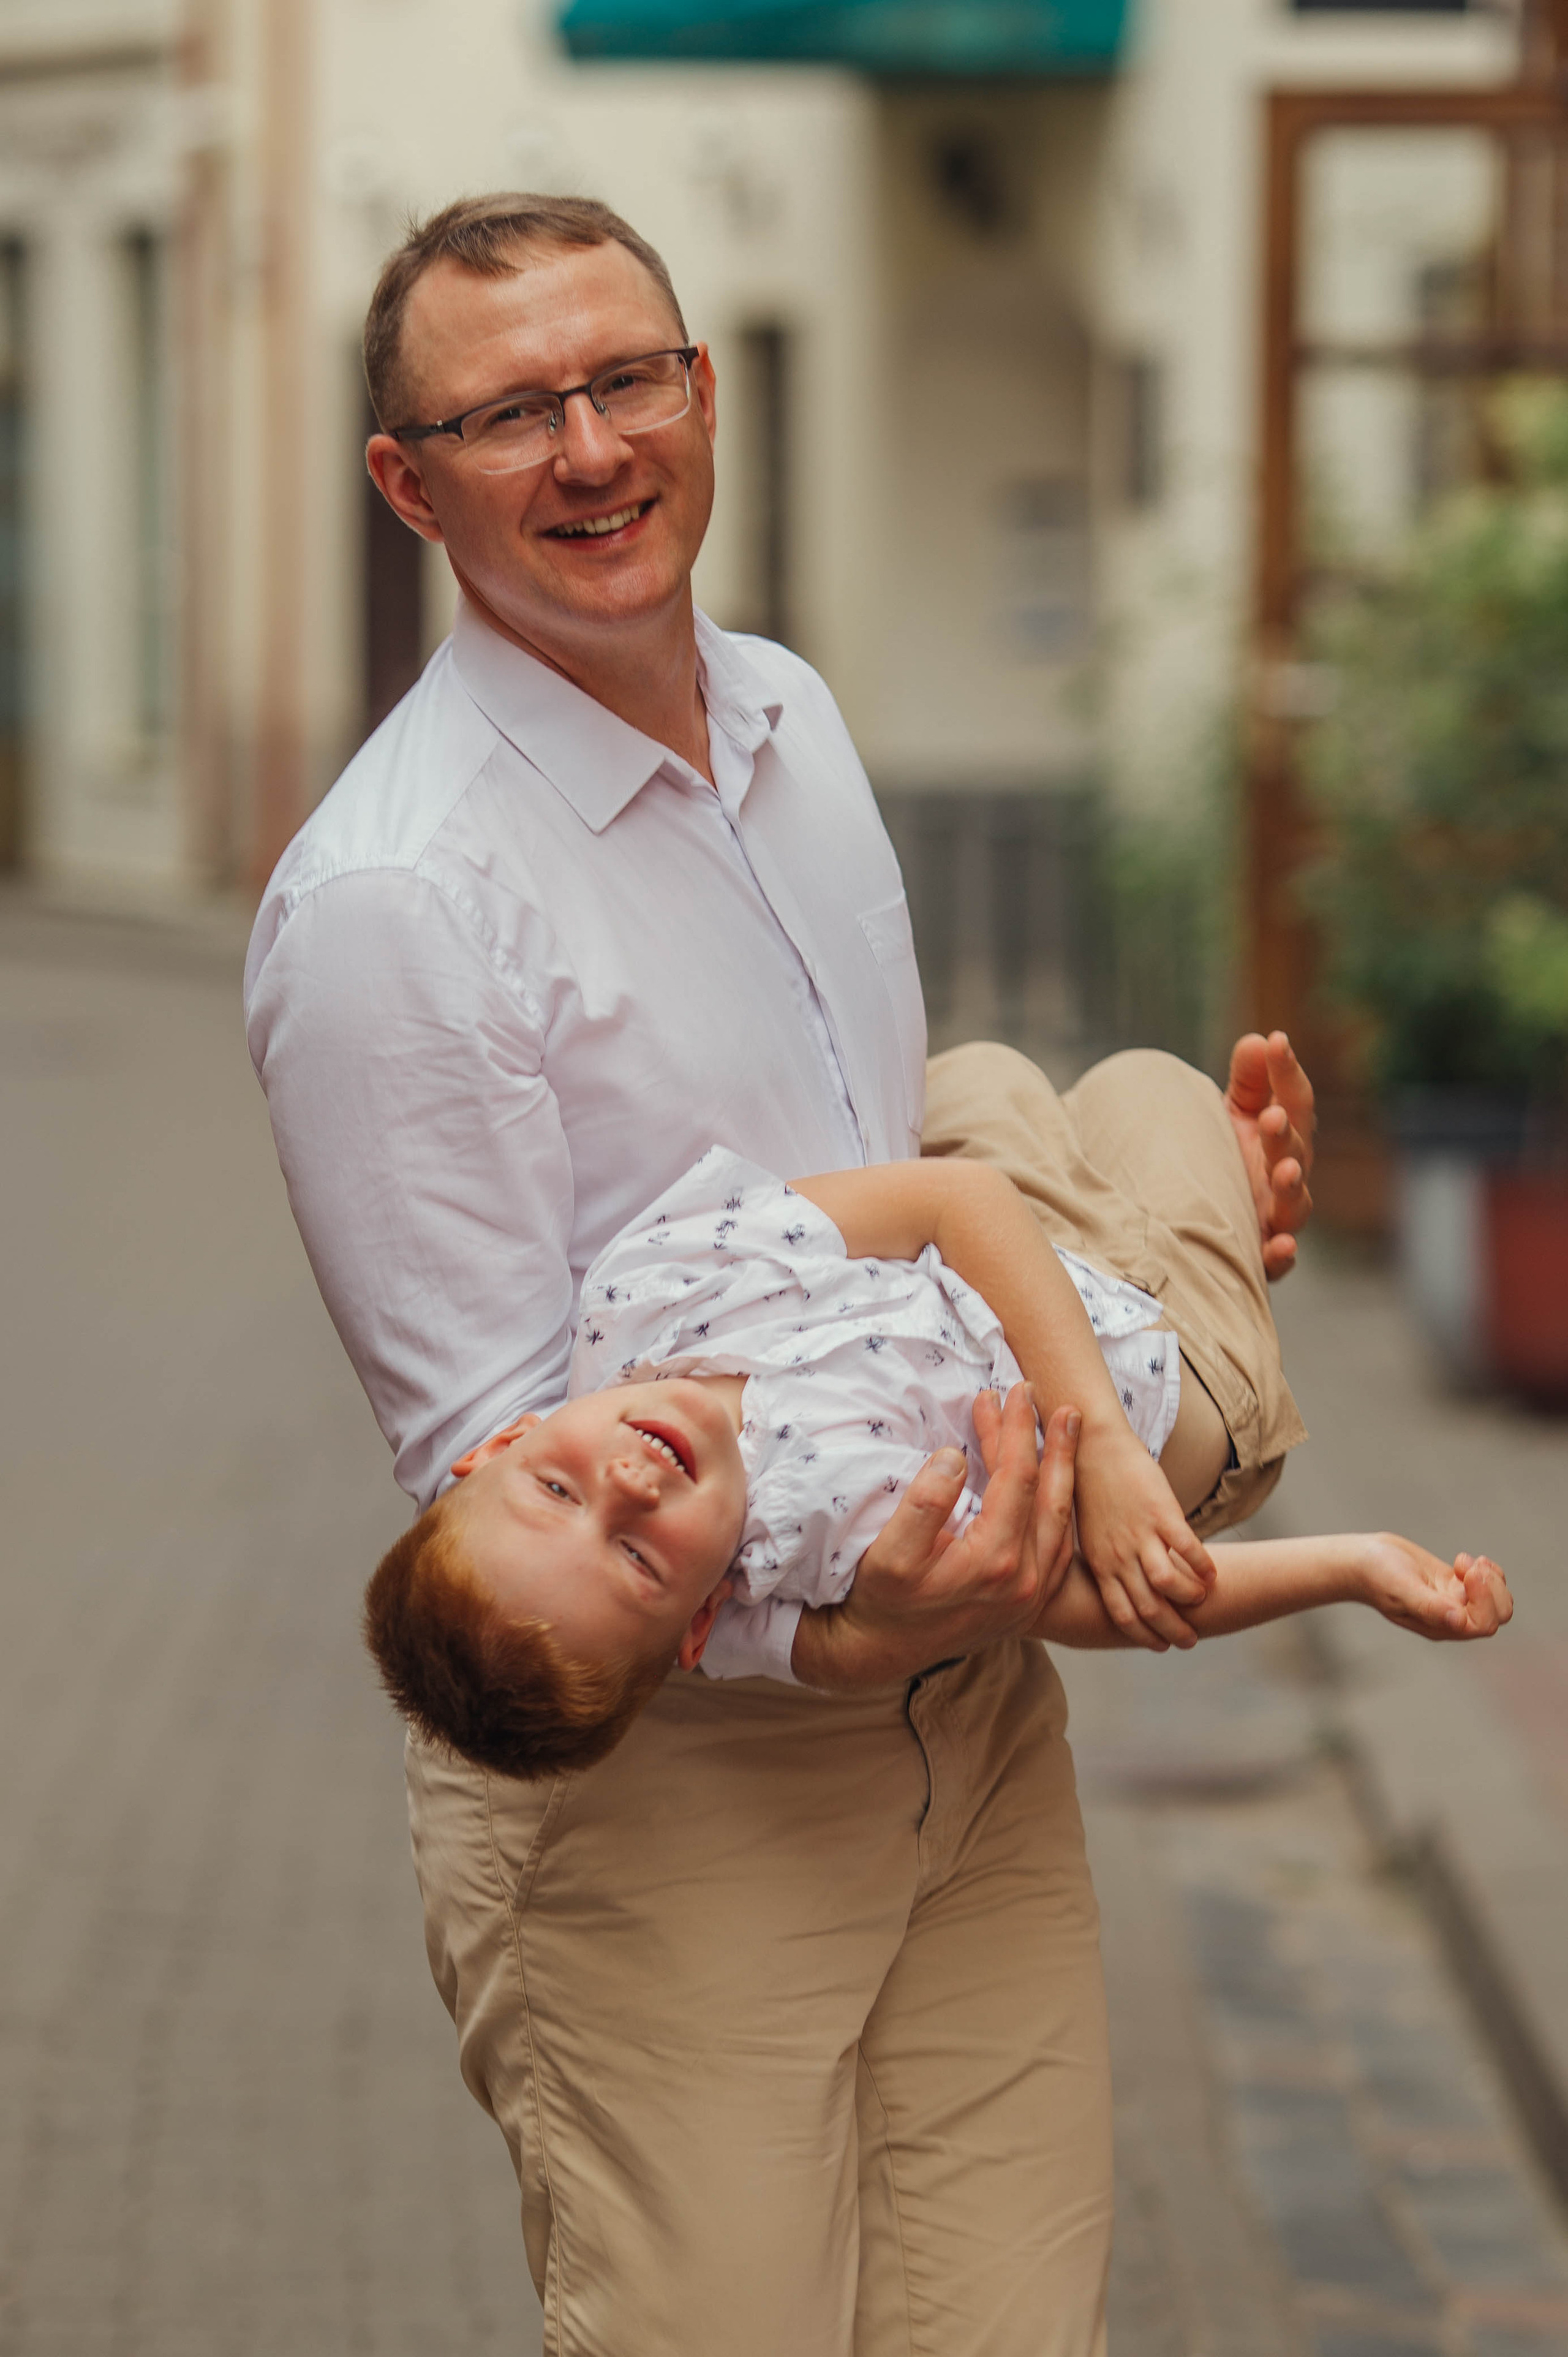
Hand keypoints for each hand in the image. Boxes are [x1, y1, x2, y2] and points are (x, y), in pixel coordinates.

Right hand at [790, 1386, 1073, 1689]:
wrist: (882, 1653)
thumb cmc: (882, 1601)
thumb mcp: (889, 1553)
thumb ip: (923, 1504)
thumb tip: (954, 1456)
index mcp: (995, 1562)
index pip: (1018, 1479)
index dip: (1015, 1430)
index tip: (1008, 1392)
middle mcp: (1025, 1581)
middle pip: (1050, 1494)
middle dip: (1049, 1440)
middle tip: (1044, 1396)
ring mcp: (1033, 1595)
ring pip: (1062, 1520)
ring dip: (1064, 1469)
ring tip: (1065, 1427)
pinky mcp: (1030, 1603)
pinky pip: (1061, 1547)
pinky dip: (1063, 1507)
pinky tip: (1059, 1483)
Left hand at [1073, 1421, 1216, 1649]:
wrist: (1092, 1446)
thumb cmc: (1092, 1489)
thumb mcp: (1091, 1535)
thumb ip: (1108, 1560)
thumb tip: (1124, 1582)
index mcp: (1100, 1564)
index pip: (1122, 1614)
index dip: (1143, 1635)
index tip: (1160, 1645)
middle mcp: (1119, 1555)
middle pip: (1149, 1608)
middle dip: (1173, 1630)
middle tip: (1190, 1639)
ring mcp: (1140, 1534)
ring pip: (1168, 1584)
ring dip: (1190, 1599)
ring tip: (1203, 1599)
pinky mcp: (1161, 1512)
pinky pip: (1188, 1549)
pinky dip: (1204, 1566)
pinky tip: (1213, 1573)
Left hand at [1225, 1031, 1314, 1280]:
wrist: (1202, 1216)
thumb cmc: (1227, 1157)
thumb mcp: (1234, 1113)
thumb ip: (1248, 1080)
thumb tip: (1257, 1040)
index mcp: (1284, 1135)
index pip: (1294, 1100)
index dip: (1287, 1072)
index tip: (1277, 1042)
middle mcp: (1287, 1174)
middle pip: (1295, 1152)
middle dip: (1284, 1133)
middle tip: (1270, 1116)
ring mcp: (1278, 1215)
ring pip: (1295, 1204)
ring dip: (1291, 1187)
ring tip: (1283, 1170)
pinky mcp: (1263, 1253)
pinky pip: (1278, 1260)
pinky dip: (1282, 1254)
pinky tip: (1281, 1246)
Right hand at [1359, 1535, 1512, 1640]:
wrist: (1362, 1559)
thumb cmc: (1376, 1575)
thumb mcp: (1401, 1589)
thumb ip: (1429, 1606)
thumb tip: (1459, 1620)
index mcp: (1440, 1626)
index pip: (1481, 1624)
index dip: (1485, 1600)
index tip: (1469, 1572)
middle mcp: (1450, 1618)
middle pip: (1495, 1615)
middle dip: (1492, 1589)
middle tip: (1470, 1565)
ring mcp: (1454, 1601)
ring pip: (1495, 1601)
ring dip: (1491, 1579)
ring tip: (1466, 1561)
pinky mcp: (1454, 1584)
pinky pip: (1486, 1585)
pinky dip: (1488, 1571)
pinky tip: (1469, 1560)